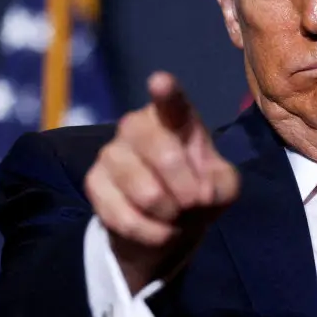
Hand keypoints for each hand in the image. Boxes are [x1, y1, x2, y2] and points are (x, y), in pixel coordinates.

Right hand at [85, 72, 240, 293]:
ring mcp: (111, 153)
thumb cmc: (198, 191)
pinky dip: (151, 233)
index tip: (160, 83)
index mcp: (174, 117)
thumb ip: (221, 183)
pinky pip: (124, 217)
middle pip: (164, 155)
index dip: (166, 93)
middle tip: (194, 203)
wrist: (165, 225)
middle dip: (187, 190)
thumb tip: (200, 193)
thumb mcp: (222, 187)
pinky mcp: (93, 183)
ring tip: (175, 216)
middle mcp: (137, 125)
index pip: (171, 102)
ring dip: (170, 214)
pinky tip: (159, 230)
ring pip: (146, 192)